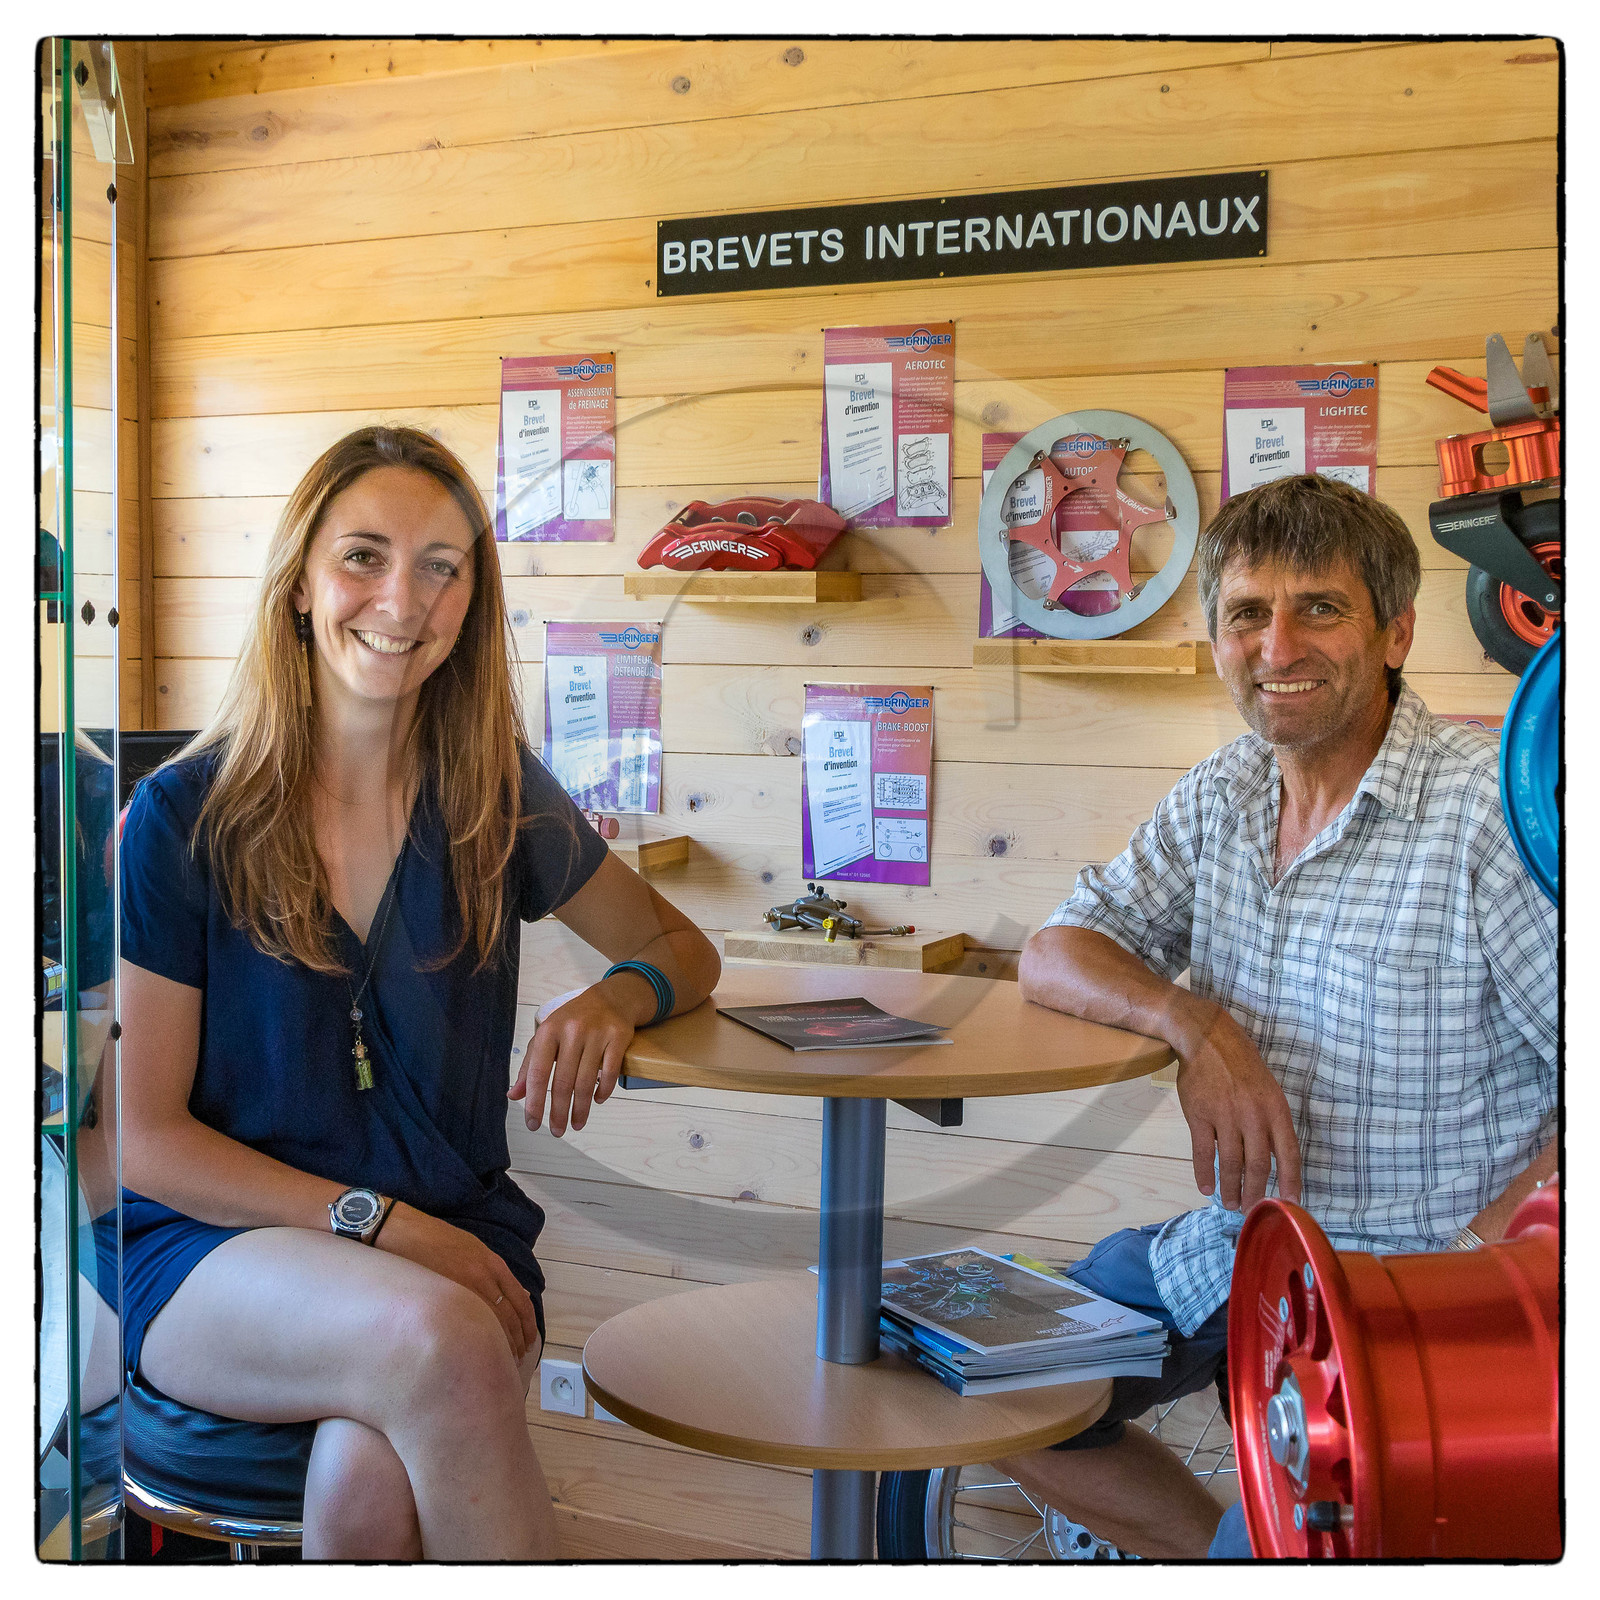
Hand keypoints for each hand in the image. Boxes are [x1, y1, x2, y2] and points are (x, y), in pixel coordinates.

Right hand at [375, 1203, 538, 1360]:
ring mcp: (463, 1288)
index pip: (521, 1301)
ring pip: (491, 1325)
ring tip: (502, 1361)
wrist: (402, 1232)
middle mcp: (483, 1276)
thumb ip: (493, 1272)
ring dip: (501, 1346)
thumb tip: (514, 1295)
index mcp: (493, 1264)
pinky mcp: (442, 1298)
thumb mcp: (473, 1249)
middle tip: (518, 1357)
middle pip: (510, 1317)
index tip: (530, 1340)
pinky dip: (477, 1342)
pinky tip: (478, 1354)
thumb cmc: (435, 1239)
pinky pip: (466, 1325)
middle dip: (518, 1340)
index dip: (528, 1325)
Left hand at [508, 984, 635, 1136]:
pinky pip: (609, 1072)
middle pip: (563, 1082)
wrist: (609, 998)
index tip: (533, 1123)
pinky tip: (597, 1101)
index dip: (534, 1102)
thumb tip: (514, 1096)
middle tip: (557, 1131)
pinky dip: (603, 1091)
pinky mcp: (618, 1037)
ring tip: (577, 1123)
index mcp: (549, 1031)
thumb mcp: (547, 1037)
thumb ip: (530, 1066)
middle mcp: (572, 1031)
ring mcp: (597, 1034)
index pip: (538, 1073)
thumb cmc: (572, 1021)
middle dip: (558, 1112)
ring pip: (586, 1082)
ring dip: (580, 1108)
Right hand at [1167, 997, 1301, 1211]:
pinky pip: (1203, 1152)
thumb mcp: (1267, 1090)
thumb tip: (1272, 1158)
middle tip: (1252, 1209)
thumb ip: (1270, 1122)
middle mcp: (1253, 1115)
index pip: (1289, 1153)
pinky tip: (1206, 1188)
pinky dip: (1205, 1173)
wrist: (1207, 1038)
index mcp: (1276, 1109)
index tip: (1290, 1204)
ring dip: (1231, 1188)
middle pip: (1258, 1165)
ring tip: (1230, 1203)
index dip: (1291, 1181)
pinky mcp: (1200, 1115)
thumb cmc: (1241, 1064)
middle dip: (1256, 1192)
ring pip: (1231, 1163)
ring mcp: (1225, 1115)